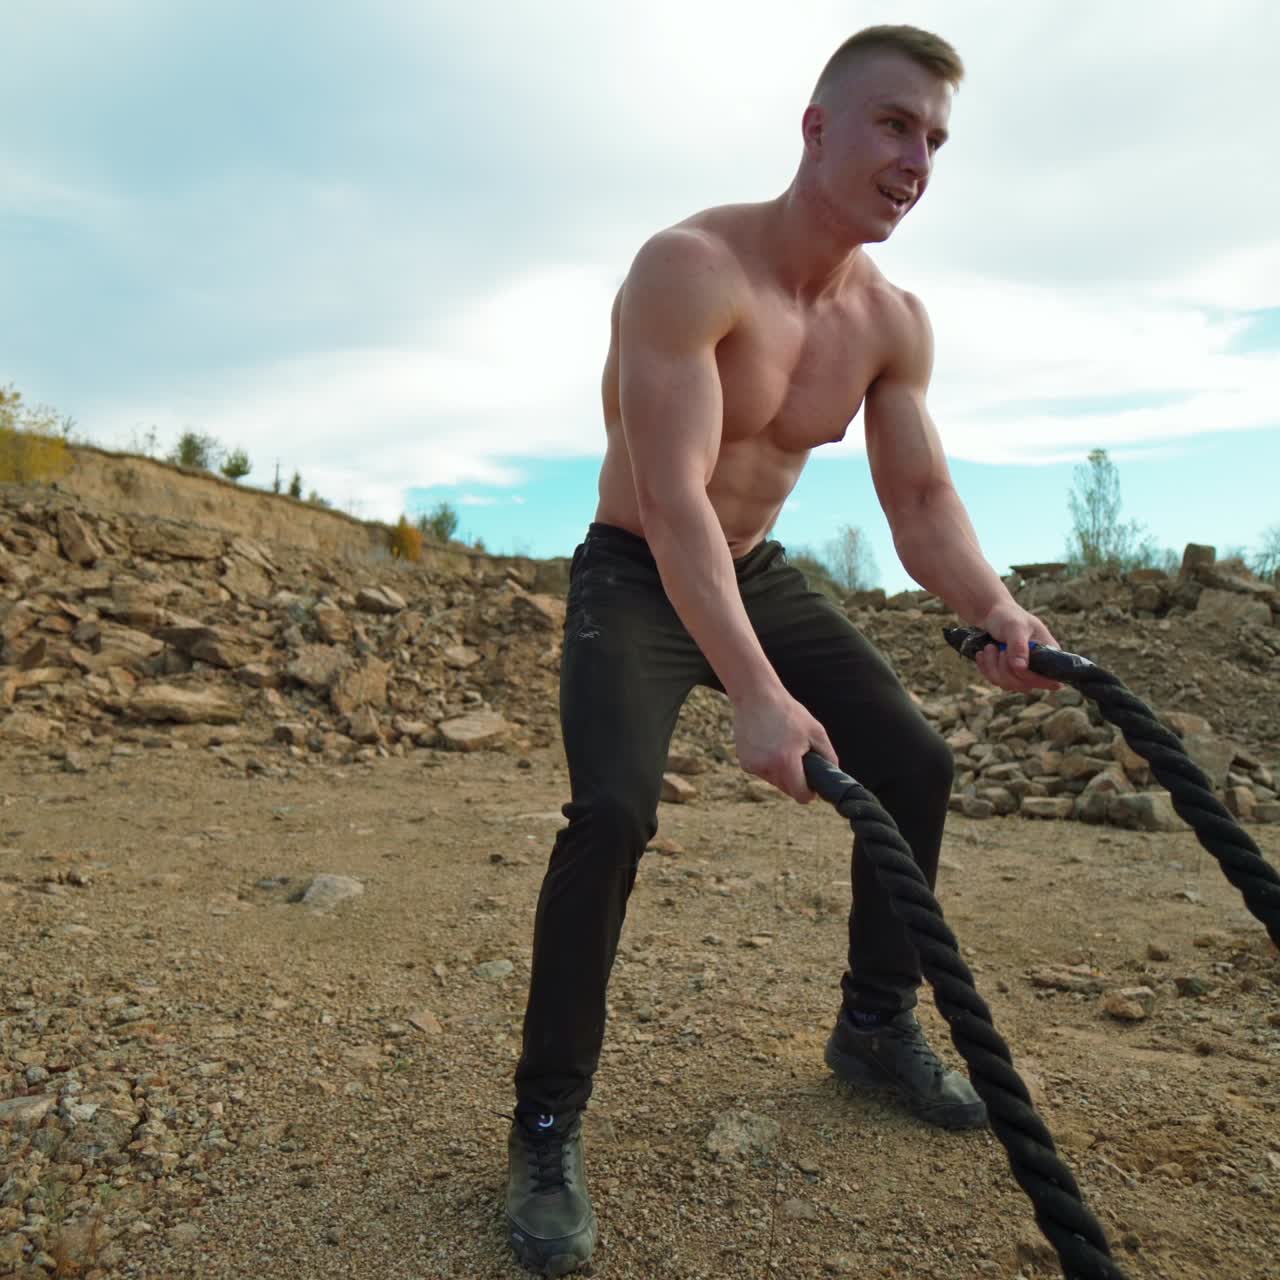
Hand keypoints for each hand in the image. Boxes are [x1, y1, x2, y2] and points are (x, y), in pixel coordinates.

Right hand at [733, 688, 836, 802]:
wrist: (756, 696)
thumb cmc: (788, 712)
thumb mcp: (816, 731)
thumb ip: (828, 756)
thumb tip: (832, 775)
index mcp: (786, 762)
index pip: (800, 795)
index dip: (809, 791)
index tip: (811, 783)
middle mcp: (766, 767)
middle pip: (787, 789)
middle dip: (795, 778)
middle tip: (797, 756)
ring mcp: (753, 766)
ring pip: (774, 780)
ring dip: (780, 771)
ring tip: (781, 746)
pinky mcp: (744, 762)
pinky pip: (762, 771)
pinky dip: (767, 763)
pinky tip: (768, 744)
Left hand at [973, 603, 1060, 692]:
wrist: (991, 615)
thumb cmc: (1008, 617)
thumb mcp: (1015, 626)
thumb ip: (1018, 646)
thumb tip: (1020, 668)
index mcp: (1049, 655)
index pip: (1051, 681)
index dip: (1034, 680)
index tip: (1017, 666)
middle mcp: (1038, 667)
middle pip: (1025, 685)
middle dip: (1006, 669)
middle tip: (999, 649)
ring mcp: (1022, 672)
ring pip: (1008, 685)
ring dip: (993, 666)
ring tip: (989, 647)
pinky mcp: (1007, 674)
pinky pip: (996, 681)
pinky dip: (986, 668)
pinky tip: (982, 654)